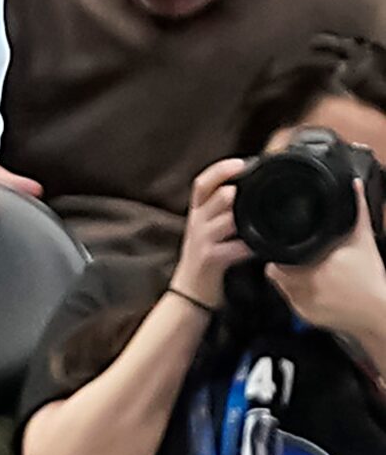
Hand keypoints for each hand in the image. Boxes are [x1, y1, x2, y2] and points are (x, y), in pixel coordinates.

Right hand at [172, 158, 256, 310]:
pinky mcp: (212, 259)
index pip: (202, 183)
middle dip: (236, 190)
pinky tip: (264, 246)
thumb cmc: (205, 259)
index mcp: (197, 213)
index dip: (220, 170)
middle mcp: (197, 223)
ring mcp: (203, 241)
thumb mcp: (206, 230)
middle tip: (256, 185)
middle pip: (216, 196)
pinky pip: (236, 248)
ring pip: (227, 219)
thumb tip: (246, 192)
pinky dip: (253, 246)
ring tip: (260, 214)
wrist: (190, 292)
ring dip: (245, 215)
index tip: (241, 162)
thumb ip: (221, 211)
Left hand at [267, 181, 385, 339]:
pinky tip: (314, 288)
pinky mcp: (306, 317)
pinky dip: (298, 295)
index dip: (278, 251)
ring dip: (288, 279)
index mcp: (311, 265)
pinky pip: (292, 303)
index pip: (275, 258)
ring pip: (282, 288)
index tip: (286, 246)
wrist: (380, 312)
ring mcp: (302, 304)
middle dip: (284, 264)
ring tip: (306, 273)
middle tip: (299, 259)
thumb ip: (357, 211)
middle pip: (276, 271)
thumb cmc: (372, 277)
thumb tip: (354, 186)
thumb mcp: (363, 240)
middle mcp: (302, 285)